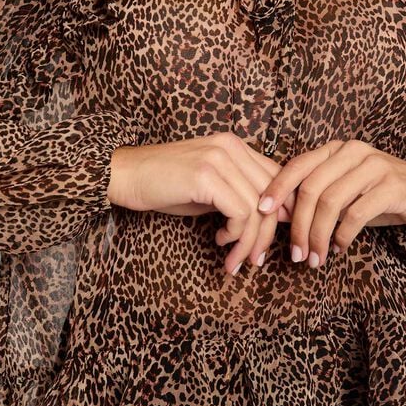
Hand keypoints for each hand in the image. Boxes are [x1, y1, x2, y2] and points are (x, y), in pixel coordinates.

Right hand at [108, 131, 294, 274]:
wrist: (124, 176)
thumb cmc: (162, 184)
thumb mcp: (207, 187)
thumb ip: (237, 194)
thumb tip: (273, 218)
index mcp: (234, 145)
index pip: (277, 178)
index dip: (282, 212)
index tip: (270, 238)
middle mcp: (231, 147)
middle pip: (272, 196)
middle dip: (267, 234)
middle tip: (256, 258)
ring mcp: (219, 159)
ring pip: (258, 209)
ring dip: (249, 242)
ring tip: (235, 259)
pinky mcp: (206, 176)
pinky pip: (240, 213)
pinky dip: (235, 235)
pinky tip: (219, 241)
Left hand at [255, 139, 405, 267]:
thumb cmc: (377, 195)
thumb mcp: (344, 191)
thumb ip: (315, 196)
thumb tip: (277, 215)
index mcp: (336, 150)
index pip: (298, 165)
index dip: (277, 188)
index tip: (261, 211)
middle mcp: (353, 152)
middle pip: (311, 189)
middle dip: (299, 225)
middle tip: (296, 254)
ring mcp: (375, 166)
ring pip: (331, 203)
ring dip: (318, 235)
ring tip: (315, 258)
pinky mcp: (393, 186)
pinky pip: (356, 214)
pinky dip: (343, 235)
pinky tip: (339, 248)